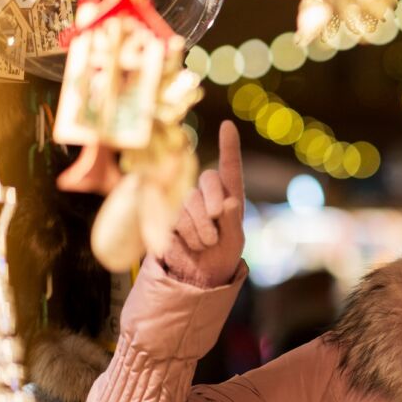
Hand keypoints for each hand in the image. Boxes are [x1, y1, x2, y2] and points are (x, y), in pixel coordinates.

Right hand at [161, 121, 245, 287]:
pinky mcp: (166, 216)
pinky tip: (189, 246)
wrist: (197, 276)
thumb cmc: (222, 256)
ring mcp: (184, 203)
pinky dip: (186, 234)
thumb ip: (233, 222)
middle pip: (208, 179)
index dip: (229, 147)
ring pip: (190, 201)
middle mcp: (206, 195)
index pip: (230, 168)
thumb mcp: (234, 242)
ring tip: (205, 244)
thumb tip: (229, 203)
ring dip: (200, 226)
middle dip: (213, 202)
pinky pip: (175, 217)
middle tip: (217, 227)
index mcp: (229, 196)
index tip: (228, 125)